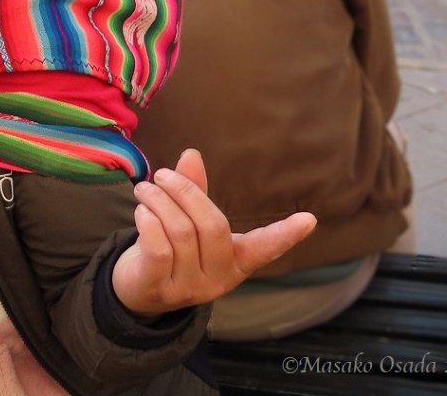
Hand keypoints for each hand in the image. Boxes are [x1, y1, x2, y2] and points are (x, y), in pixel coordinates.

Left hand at [111, 149, 316, 315]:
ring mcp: (190, 288)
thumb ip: (194, 192)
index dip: (285, 235)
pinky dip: (148, 222)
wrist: (137, 292)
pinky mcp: (159, 289)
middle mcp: (218, 279)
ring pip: (182, 233)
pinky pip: (158, 249)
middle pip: (213, 227)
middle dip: (186, 192)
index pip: (264, 249)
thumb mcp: (187, 223)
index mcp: (234, 261)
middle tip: (164, 175)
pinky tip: (140, 210)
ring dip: (160, 202)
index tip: (309, 219)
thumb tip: (192, 154)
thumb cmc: (168, 251)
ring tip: (145, 188)